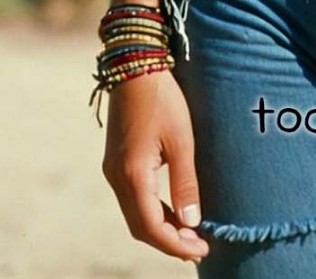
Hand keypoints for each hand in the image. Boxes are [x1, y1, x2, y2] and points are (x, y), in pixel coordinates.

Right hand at [102, 69, 209, 263]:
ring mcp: (113, 170)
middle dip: (168, 241)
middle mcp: (116, 178)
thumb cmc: (162, 98)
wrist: (134, 64)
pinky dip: (152, 211)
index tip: (201, 249)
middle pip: (140, 227)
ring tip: (189, 234)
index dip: (176, 244)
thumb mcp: (181, 140)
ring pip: (135, 215)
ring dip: (160, 228)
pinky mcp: (116, 162)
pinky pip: (132, 199)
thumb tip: (192, 222)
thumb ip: (185, 182)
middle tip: (198, 246)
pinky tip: (172, 211)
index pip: (152, 227)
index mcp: (133, 175)